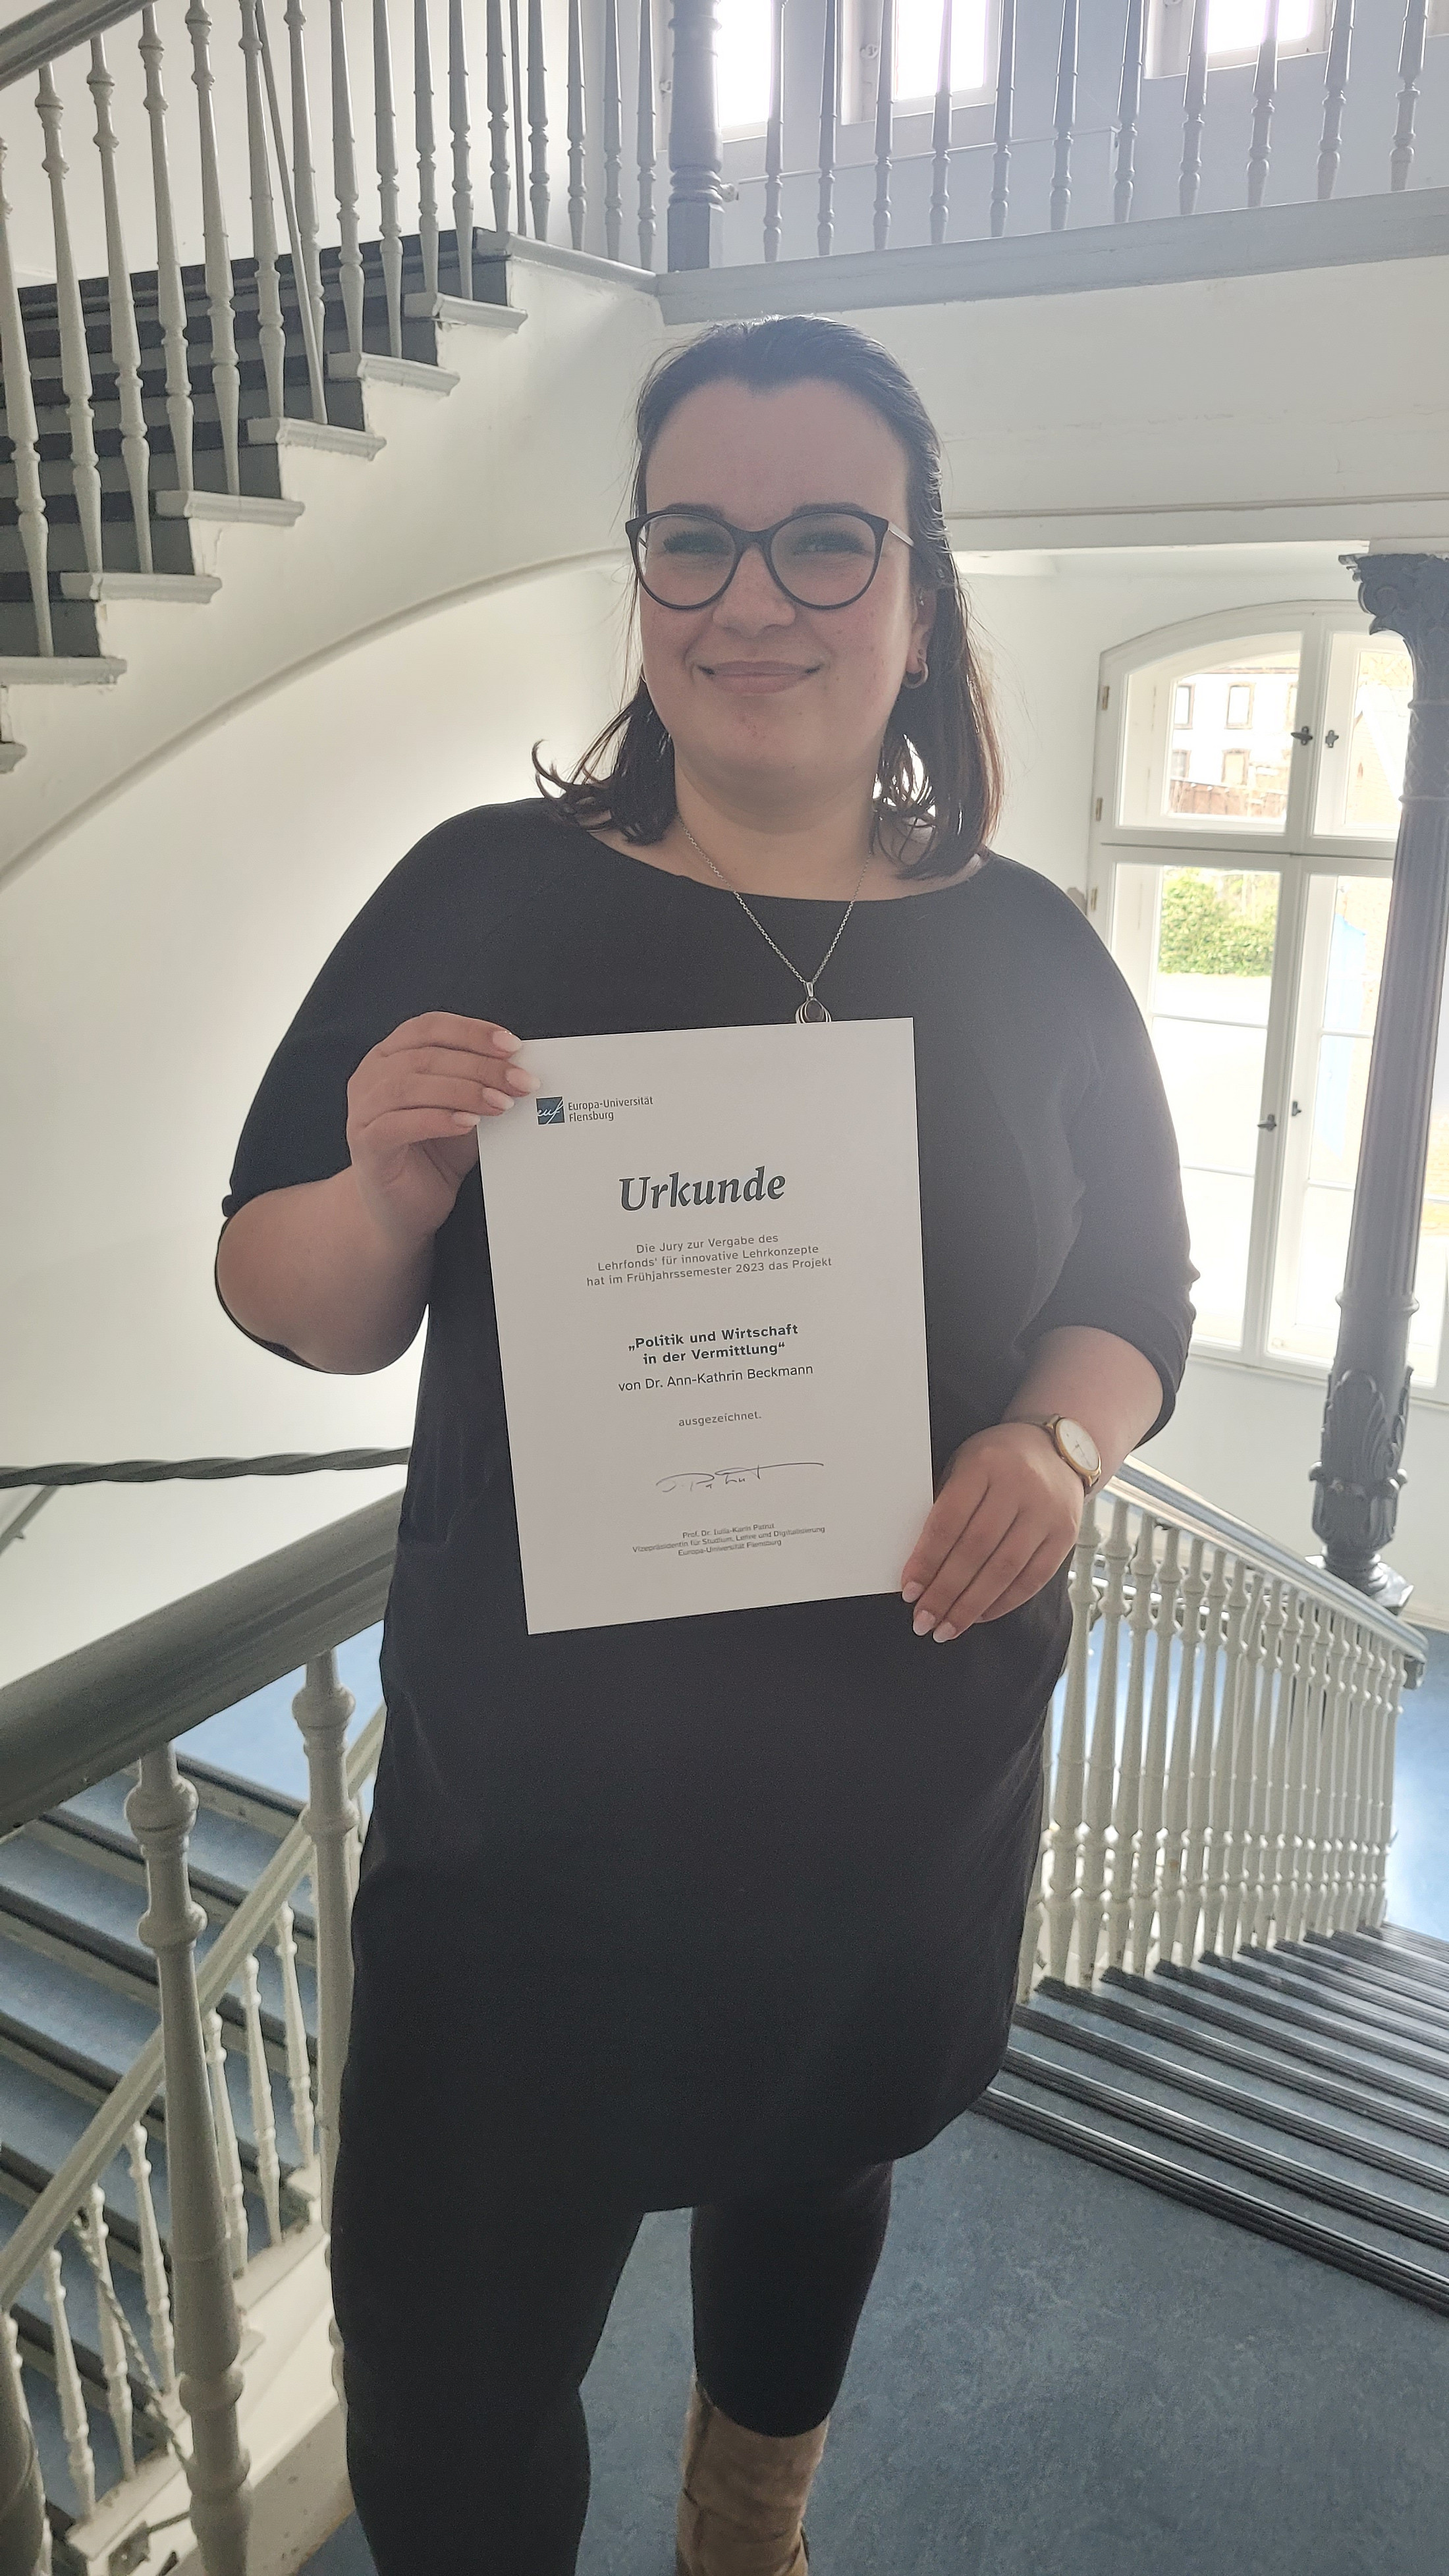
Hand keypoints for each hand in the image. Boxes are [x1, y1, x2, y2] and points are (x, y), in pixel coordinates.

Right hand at [347, 1010, 537, 1249]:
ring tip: (499, 1103)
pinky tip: (467, 1124)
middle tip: (519, 1082)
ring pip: (409, 1086)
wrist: (404, 1208)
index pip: (429, 1027)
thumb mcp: (464, 1110)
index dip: (471, 1032)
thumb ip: (481, 1085)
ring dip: (462, 1091)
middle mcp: (370, 1076)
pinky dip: (436, 1120)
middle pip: (425, 1055)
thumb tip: (520, 1067)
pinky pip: (397, 1124)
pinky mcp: (365, 1144)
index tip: (512, 1046)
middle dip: (480, 1066)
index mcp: (391, 1056)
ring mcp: (363, 1110)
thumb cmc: (435, 1154)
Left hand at [899, 1422, 1084, 1642]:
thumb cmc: (998, 1462)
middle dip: (945, 1592)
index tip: (909, 1590)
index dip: (926, 1560)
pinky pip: (1033, 1578)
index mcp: (984, 1464)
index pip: (949, 1521)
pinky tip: (980, 1616)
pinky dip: (1004, 1602)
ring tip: (947, 1628)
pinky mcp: (1066, 1534)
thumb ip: (946, 1508)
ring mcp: (1047, 1512)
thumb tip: (920, 1568)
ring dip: (972, 1605)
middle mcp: (1019, 1486)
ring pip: (1005, 1569)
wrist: (1058, 1450)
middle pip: (976, 1550)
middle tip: (924, 1621)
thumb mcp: (965, 1467)